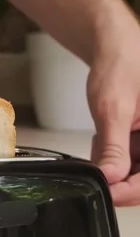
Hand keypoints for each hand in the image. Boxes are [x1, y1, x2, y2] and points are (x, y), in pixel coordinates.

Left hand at [88, 22, 139, 205]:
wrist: (116, 45)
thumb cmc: (122, 65)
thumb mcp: (113, 109)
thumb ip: (114, 147)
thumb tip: (111, 177)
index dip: (129, 191)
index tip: (107, 191)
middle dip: (120, 176)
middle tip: (100, 163)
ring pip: (137, 172)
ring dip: (115, 164)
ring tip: (104, 138)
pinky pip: (133, 159)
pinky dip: (114, 154)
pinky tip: (107, 135)